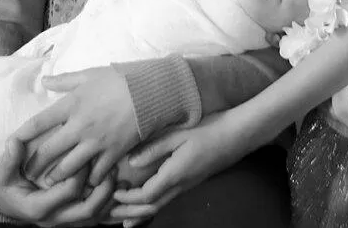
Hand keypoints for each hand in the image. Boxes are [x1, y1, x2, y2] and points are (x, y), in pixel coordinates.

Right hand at [0, 136, 116, 226]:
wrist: (4, 201)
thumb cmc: (4, 183)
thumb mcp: (1, 170)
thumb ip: (9, 157)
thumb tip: (14, 141)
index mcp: (38, 207)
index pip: (69, 191)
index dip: (81, 173)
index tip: (88, 153)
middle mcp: (53, 219)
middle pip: (88, 210)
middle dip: (104, 191)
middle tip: (113, 169)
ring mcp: (63, 222)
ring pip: (95, 218)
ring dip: (110, 199)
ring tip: (120, 178)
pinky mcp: (71, 220)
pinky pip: (95, 218)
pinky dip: (108, 206)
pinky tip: (117, 190)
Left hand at [13, 66, 139, 187]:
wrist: (152, 91)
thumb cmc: (121, 79)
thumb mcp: (90, 74)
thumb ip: (65, 80)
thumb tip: (44, 80)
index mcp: (71, 104)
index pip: (37, 123)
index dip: (21, 135)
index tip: (12, 144)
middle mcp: (79, 126)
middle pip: (48, 152)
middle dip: (35, 165)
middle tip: (28, 173)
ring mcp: (96, 142)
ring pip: (68, 169)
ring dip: (57, 177)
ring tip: (51, 183)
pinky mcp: (113, 153)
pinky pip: (96, 174)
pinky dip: (89, 181)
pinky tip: (84, 183)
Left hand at [109, 112, 250, 224]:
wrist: (238, 135)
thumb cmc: (209, 130)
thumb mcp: (179, 134)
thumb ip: (154, 148)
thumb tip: (131, 162)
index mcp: (175, 175)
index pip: (145, 196)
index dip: (127, 198)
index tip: (111, 192)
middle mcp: (181, 185)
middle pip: (151, 207)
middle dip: (129, 212)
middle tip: (109, 214)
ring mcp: (188, 185)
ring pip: (160, 206)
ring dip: (139, 212)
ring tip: (122, 218)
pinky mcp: (192, 181)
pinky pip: (168, 199)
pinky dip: (153, 206)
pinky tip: (147, 205)